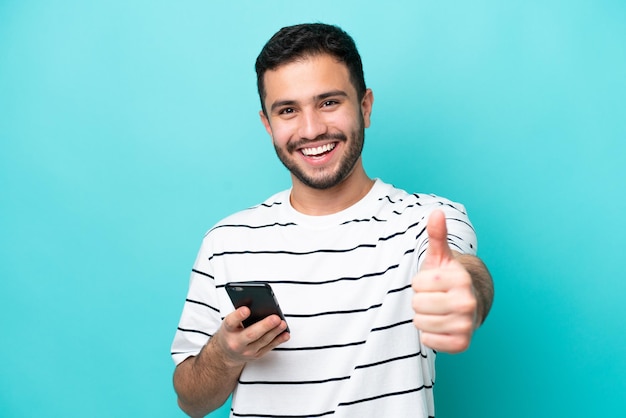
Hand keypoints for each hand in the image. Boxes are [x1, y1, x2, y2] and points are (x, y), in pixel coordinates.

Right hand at [213, 307, 289, 366]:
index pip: (231, 322)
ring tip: (282, 323)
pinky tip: (285, 334)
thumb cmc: (231, 333)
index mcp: (227, 330)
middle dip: (264, 326)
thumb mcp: (230, 323)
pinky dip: (278, 340)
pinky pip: (269, 347)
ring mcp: (247, 351)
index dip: (238, 316)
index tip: (246, 309)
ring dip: (274, 332)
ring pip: (263, 341)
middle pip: (251, 334)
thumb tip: (257, 303)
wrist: (227, 354)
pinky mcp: (257, 355)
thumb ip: (240, 314)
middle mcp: (236, 342)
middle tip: (275, 318)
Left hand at [412, 210, 476, 352]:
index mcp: (461, 279)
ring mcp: (467, 325)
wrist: (466, 306)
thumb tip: (436, 213)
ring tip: (436, 311)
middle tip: (433, 299)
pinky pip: (428, 341)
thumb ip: (437, 236)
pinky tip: (439, 326)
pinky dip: (429, 335)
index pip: (418, 284)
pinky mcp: (462, 344)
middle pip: (417, 304)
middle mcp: (468, 302)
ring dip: (423, 318)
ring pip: (420, 323)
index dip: (419, 283)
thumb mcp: (440, 257)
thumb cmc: (446, 280)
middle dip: (420, 301)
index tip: (432, 283)